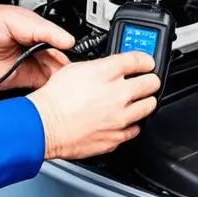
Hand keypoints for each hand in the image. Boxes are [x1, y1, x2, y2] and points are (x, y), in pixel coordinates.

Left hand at [0, 4, 73, 89]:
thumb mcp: (20, 21)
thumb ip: (44, 31)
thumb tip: (68, 40)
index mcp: (41, 35)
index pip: (62, 49)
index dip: (70, 57)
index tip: (79, 68)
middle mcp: (37, 53)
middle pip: (59, 67)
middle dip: (67, 75)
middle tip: (74, 83)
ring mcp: (28, 67)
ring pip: (50, 80)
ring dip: (57, 86)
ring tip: (66, 93)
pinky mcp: (19, 80)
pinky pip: (36, 90)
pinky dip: (43, 95)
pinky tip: (50, 97)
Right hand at [25, 51, 160, 160]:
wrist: (45, 125)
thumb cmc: (54, 99)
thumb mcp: (74, 69)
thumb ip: (98, 67)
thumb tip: (109, 68)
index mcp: (107, 72)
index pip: (140, 60)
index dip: (146, 60)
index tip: (146, 63)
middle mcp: (119, 93)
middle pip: (152, 82)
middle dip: (150, 80)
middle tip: (146, 81)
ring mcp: (121, 116)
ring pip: (149, 106)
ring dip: (145, 102)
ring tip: (138, 101)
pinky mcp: (118, 136)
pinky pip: (135, 129)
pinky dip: (132, 124)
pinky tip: (123, 120)